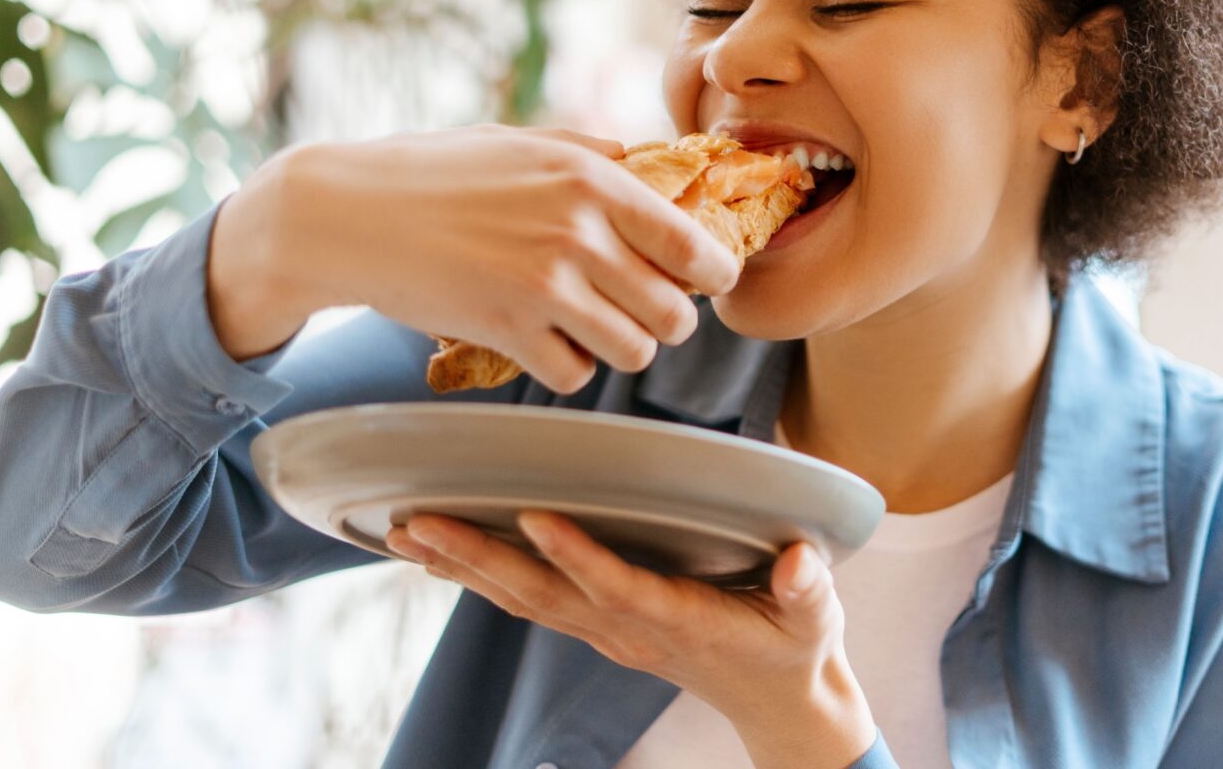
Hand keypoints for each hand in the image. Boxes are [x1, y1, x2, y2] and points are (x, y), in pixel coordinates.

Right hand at [206, 124, 742, 376]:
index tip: (705, 282)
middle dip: (665, 320)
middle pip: (676, 312)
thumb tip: (648, 158)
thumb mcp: (520, 141)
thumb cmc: (433, 171)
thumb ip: (591, 153)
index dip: (713, 274)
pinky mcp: (507, 331)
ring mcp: (544, 286)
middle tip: (640, 311)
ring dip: (619, 347)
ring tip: (591, 327)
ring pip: (635, 351)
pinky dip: (567, 367)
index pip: (694, 246)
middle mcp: (578, 233)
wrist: (347, 214)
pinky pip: (575, 375)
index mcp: (592, 180)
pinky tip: (543, 341)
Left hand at [385, 510, 876, 767]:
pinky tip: (441, 557)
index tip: (534, 519)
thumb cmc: (795, 646)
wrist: (778, 703)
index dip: (576, 556)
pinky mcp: (599, 626)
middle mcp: (628, 629)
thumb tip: (799, 563)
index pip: (618, 586)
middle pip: (542, 595)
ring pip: (523, 599)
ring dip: (462, 567)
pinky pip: (530, 601)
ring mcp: (607, 631)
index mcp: (679, 619)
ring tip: (406, 532)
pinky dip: (482, 577)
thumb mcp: (815, 617)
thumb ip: (805, 588)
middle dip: (477, 559)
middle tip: (420, 524)